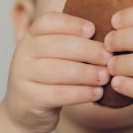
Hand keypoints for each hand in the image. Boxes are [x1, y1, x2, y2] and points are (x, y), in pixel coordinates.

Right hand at [5, 11, 110, 132]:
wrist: (24, 110)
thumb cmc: (48, 79)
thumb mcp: (53, 56)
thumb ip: (71, 43)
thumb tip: (109, 35)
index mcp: (30, 38)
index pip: (48, 22)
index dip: (71, 24)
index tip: (92, 30)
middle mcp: (23, 54)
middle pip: (58, 45)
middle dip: (88, 50)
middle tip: (109, 57)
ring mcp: (23, 76)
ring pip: (60, 71)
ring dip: (88, 73)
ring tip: (106, 76)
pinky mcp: (30, 98)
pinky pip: (60, 93)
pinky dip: (82, 93)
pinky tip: (97, 93)